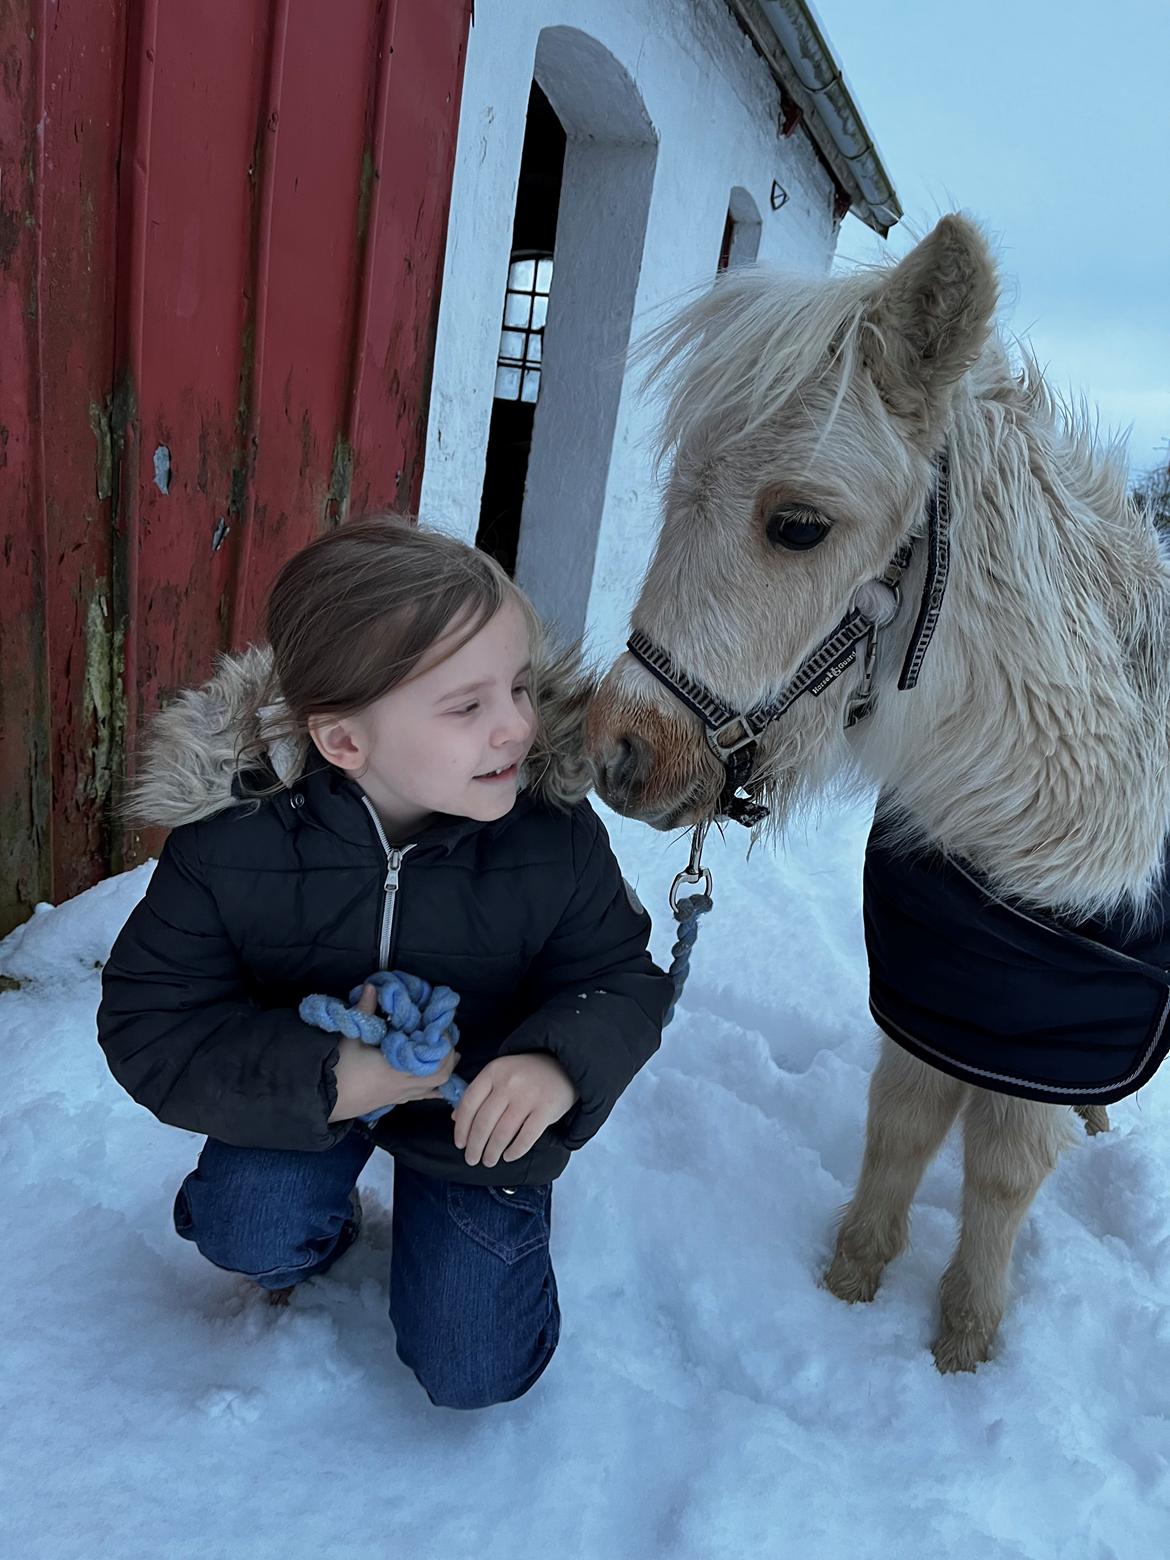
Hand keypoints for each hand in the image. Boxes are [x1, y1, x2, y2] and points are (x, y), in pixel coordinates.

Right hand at [327, 984, 459, 1122]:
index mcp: (397, 1070)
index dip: (442, 1042)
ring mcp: (400, 1095)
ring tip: (446, 1052)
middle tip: (444, 1037)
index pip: (433, 1058)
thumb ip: (364, 1011)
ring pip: (434, 1087)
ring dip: (443, 1069)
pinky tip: (438, 1083)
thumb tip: (372, 987)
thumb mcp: (351, 1037)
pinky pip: (421, 1096)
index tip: (439, 1025)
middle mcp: (404, 1085)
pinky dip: (433, 1088)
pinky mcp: (393, 1101)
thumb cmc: (338, 1069)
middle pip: (440, 1074)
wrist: (324, 1100)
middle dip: (448, 1056)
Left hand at [452, 1053, 577, 1167]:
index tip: (460, 1144)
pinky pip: (526, 1137)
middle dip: (475, 1146)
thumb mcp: (500, 1073)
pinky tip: (509, 1156)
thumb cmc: (526, 1073)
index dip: (461, 1128)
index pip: (469, 1104)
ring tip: (489, 1161)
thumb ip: (479, 1093)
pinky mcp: (547, 1109)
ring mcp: (529, 1096)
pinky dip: (515, 1151)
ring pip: (503, 1132)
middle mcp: (509, 1083)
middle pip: (484, 1122)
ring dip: (492, 1152)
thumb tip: (456, 1119)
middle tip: (472, 1159)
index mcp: (494, 1071)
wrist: (564, 1065)